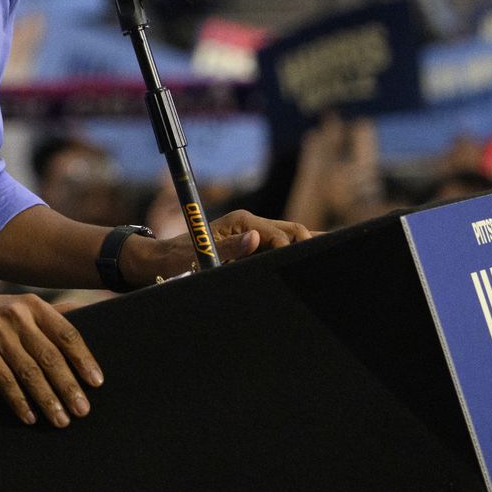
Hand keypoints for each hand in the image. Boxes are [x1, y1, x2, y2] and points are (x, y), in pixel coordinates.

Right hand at [0, 292, 101, 426]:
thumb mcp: (23, 305)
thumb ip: (53, 313)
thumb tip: (89, 312)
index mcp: (35, 306)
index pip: (66, 334)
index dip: (83, 359)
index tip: (96, 382)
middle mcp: (18, 317)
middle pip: (50, 356)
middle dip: (68, 386)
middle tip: (82, 409)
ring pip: (28, 371)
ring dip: (46, 398)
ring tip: (60, 419)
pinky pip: (3, 380)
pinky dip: (18, 400)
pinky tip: (29, 416)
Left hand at [131, 210, 314, 280]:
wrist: (162, 259)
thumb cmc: (177, 258)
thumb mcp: (200, 254)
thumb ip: (228, 248)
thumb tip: (255, 239)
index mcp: (242, 221)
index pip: (281, 235)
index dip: (292, 251)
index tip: (304, 270)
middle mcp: (250, 224)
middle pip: (292, 231)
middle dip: (309, 245)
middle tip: (328, 265)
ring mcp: (252, 234)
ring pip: (289, 238)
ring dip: (305, 248)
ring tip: (329, 262)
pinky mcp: (251, 245)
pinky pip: (278, 247)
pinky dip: (294, 252)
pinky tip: (309, 262)